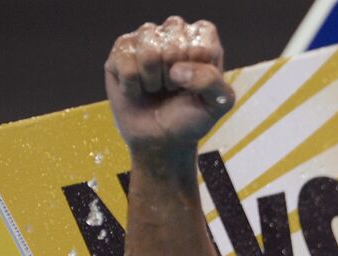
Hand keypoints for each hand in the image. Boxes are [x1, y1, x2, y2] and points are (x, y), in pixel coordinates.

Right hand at [104, 17, 232, 161]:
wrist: (162, 140)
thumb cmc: (191, 119)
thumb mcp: (218, 104)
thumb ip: (213, 81)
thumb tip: (177, 70)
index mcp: (200, 40)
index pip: (202, 32)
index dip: (199, 60)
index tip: (197, 81)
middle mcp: (172, 34)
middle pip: (173, 38)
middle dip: (176, 73)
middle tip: (174, 87)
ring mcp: (143, 40)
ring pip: (148, 49)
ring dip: (154, 79)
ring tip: (156, 88)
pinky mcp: (119, 52)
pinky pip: (125, 61)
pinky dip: (133, 85)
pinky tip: (137, 90)